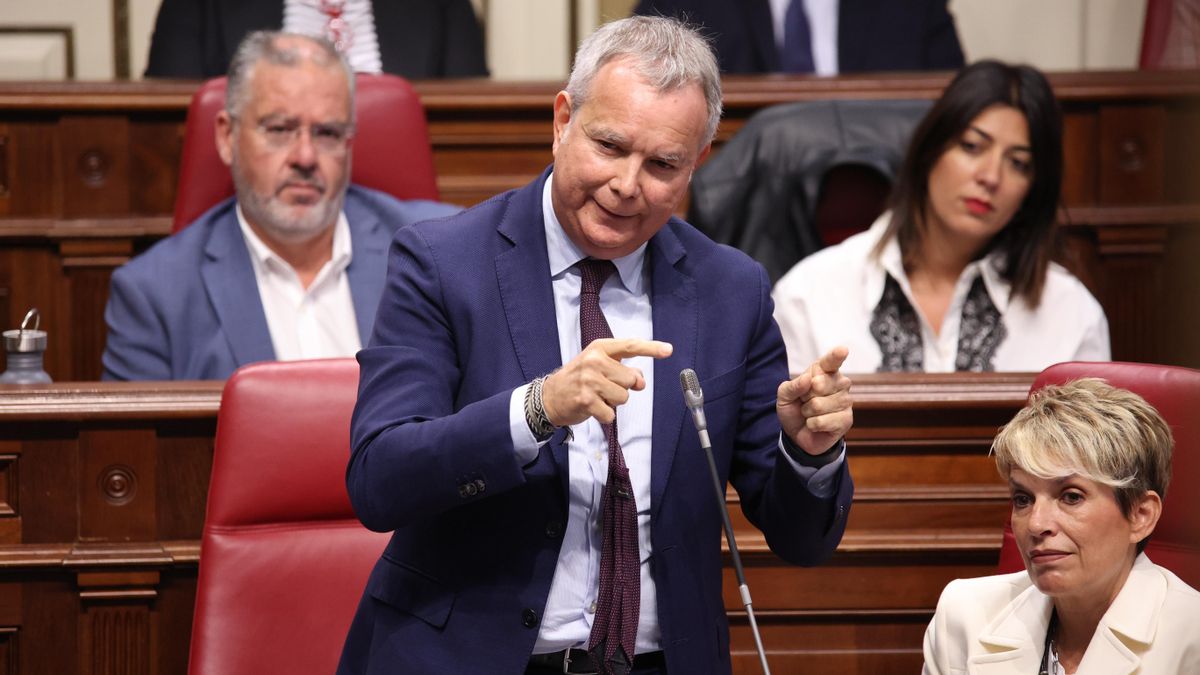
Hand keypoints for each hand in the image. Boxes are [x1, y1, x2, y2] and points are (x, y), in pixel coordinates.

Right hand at [542, 338, 672, 425]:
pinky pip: (611, 414)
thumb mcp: (598, 366)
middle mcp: (594, 361)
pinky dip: (605, 415)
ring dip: (614, 402)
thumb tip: (640, 381)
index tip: (668, 350)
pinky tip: (592, 408)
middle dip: (622, 387)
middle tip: (604, 387)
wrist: (549, 397)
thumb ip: (622, 369)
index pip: (630, 346)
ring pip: (623, 397)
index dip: (651, 348)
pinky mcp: (586, 401)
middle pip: (630, 379)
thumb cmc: (577, 379)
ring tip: (597, 397)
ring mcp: (589, 381)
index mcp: (599, 348)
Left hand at [777, 346, 852, 454]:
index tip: (843, 350)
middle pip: (819, 384)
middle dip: (804, 396)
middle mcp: (839, 382)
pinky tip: (816, 425)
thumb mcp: (784, 395)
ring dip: (807, 412)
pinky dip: (812, 424)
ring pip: (818, 405)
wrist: (798, 434)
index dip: (836, 356)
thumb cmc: (794, 408)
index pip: (831, 361)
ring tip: (810, 413)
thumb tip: (808, 379)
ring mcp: (845, 401)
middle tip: (805, 401)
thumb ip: (793, 385)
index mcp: (824, 371)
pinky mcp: (846, 419)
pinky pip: (822, 421)